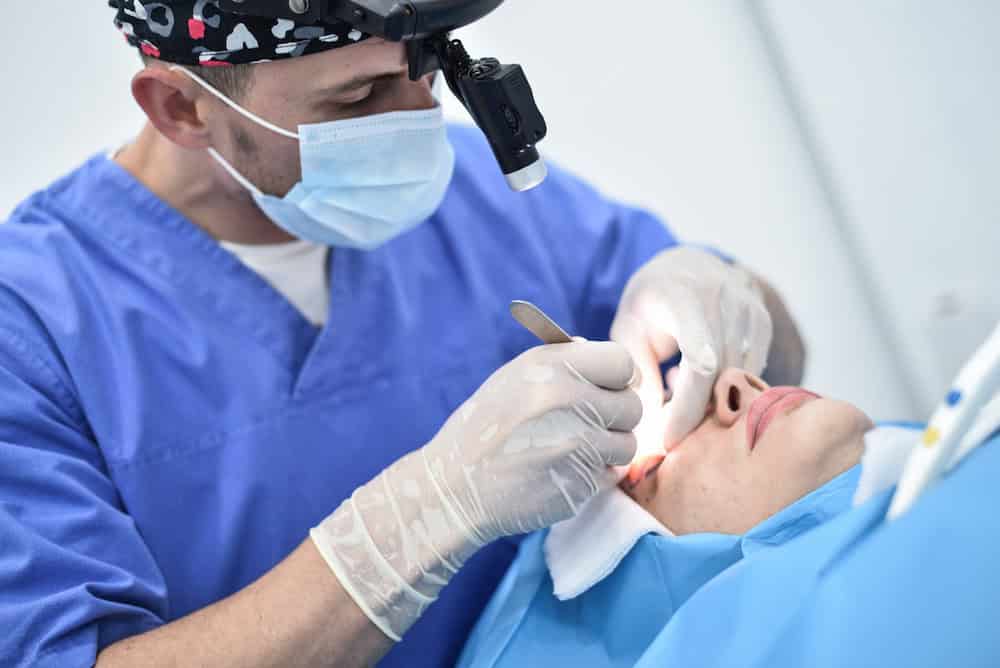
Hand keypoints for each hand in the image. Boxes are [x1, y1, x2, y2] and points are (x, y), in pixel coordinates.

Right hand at [310, 341, 640, 639]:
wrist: (456, 488)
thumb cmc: (485, 428)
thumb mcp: (513, 378)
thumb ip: (562, 362)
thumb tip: (602, 353)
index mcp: (552, 368)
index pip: (623, 362)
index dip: (617, 377)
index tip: (605, 388)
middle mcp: (568, 402)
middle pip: (633, 404)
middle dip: (616, 415)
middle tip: (589, 422)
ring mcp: (577, 447)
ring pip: (627, 443)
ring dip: (608, 448)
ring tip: (571, 448)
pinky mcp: (580, 485)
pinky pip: (611, 475)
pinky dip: (594, 475)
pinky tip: (562, 471)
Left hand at [611, 247, 771, 468]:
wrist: (688, 265)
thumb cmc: (650, 302)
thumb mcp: (629, 331)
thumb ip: (639, 374)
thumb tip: (650, 425)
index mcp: (684, 298)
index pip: (700, 359)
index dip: (687, 405)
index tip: (668, 438)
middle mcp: (724, 299)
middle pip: (719, 377)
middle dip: (693, 416)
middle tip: (668, 440)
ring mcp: (750, 310)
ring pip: (737, 379)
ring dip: (709, 404)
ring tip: (678, 403)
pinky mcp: (764, 323)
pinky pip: (750, 374)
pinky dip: (726, 389)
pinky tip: (700, 383)